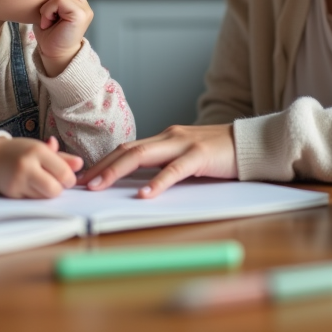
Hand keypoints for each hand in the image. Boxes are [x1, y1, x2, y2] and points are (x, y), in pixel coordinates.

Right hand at [0, 136, 82, 198]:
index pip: (63, 172)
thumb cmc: (21, 152)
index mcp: (37, 151)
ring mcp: (17, 181)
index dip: (70, 179)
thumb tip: (80, 165)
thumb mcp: (41, 149)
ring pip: (44, 198)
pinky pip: (32, 201)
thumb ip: (62, 158)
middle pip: (54, 190)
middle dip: (59, 189)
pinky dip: (35, 196)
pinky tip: (30, 186)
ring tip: (41, 182)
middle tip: (56, 183)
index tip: (67, 178)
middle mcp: (26, 166)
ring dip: (47, 193)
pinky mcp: (11, 193)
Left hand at [33, 0, 92, 75]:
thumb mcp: (49, 11)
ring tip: (50, 22)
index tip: (49, 16)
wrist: (53, 54)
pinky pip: (60, 0)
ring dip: (49, 8)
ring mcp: (85, 10)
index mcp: (79, 4)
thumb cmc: (49, 35)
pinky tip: (50, 23)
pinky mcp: (81, 14)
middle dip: (51, 3)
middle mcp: (85, 5)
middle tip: (49, 19)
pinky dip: (50, 11)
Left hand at [78, 124, 236, 198]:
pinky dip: (157, 182)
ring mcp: (183, 144)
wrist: (251, 143)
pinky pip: (174, 169)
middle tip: (81, 184)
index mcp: (164, 139)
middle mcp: (169, 137)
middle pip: (127, 150)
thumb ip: (164, 164)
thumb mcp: (185, 157)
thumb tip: (137, 183)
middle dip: (101, 167)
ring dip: (117, 171)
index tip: (85, 178)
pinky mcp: (200, 155)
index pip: (126, 149)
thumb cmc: (219, 154)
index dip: (104, 162)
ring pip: (142, 155)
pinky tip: (145, 194)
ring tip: (100, 186)